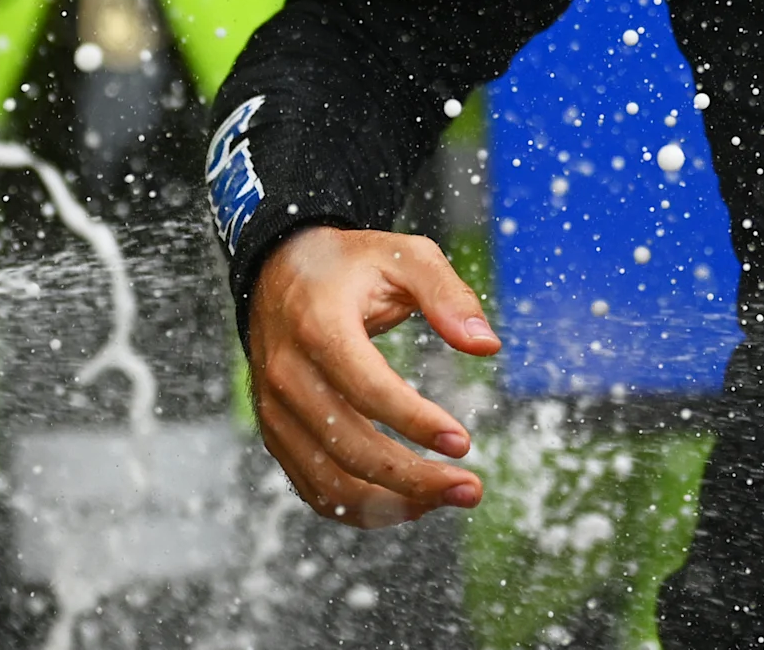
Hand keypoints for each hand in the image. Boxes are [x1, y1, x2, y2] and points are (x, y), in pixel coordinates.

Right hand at [247, 227, 499, 525]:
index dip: (415, 422)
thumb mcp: (405, 256)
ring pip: (329, 481)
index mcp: (318, 327)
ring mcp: (276, 412)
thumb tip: (488, 345)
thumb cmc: (354, 265)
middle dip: (413, 477)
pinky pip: (315, 488)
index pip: (366, 389)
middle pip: (348, 447)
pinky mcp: (277, 435)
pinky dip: (361, 508)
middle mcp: (288, 376)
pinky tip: (410, 503)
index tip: (464, 444)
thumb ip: (448, 295)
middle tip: (471, 489)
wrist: (280, 272)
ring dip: (392, 503)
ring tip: (448, 498)